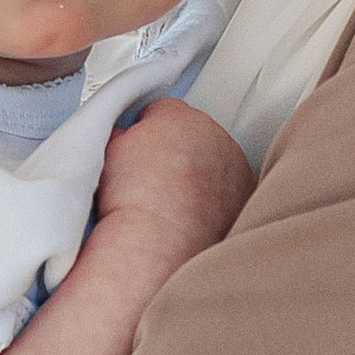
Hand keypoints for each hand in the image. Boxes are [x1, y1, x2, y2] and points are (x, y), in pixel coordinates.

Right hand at [92, 99, 254, 272]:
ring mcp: (235, 168)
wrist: (157, 244)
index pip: (163, 111)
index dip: (147, 130)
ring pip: (214, 162)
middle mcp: (215, 137)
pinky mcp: (245, 199)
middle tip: (154, 177)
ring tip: (172, 201)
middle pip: (193, 134)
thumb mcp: (109, 151)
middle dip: (177, 150)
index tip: (139, 148)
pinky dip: (214, 200)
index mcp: (180, 118)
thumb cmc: (134, 201)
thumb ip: (120, 134)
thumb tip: (120, 136)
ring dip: (198, 175)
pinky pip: (227, 191)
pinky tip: (192, 217)